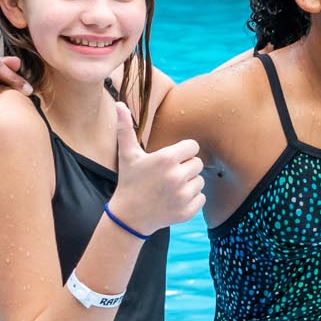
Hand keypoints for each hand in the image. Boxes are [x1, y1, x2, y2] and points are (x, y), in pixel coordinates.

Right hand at [108, 100, 203, 232]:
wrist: (129, 217)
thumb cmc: (129, 182)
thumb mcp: (127, 154)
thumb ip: (126, 128)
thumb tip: (119, 103)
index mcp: (166, 159)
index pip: (192, 146)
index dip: (182, 152)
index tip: (170, 159)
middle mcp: (177, 176)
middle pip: (197, 163)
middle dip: (186, 168)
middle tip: (168, 175)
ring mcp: (183, 196)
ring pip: (200, 181)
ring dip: (188, 184)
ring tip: (170, 188)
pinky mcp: (188, 211)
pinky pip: (201, 198)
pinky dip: (191, 200)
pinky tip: (174, 200)